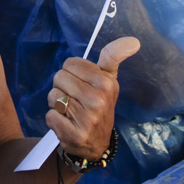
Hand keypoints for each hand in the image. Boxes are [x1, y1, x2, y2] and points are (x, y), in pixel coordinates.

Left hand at [45, 37, 139, 160]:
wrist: (96, 144)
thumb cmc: (98, 104)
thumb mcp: (108, 80)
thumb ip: (113, 57)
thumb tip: (133, 40)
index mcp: (107, 82)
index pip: (71, 63)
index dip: (71, 71)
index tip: (82, 80)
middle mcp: (99, 99)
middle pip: (59, 77)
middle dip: (63, 87)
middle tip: (75, 98)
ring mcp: (88, 118)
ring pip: (53, 95)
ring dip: (57, 103)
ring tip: (71, 111)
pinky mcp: (74, 134)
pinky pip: (50, 115)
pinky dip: (54, 119)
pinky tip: (66, 124)